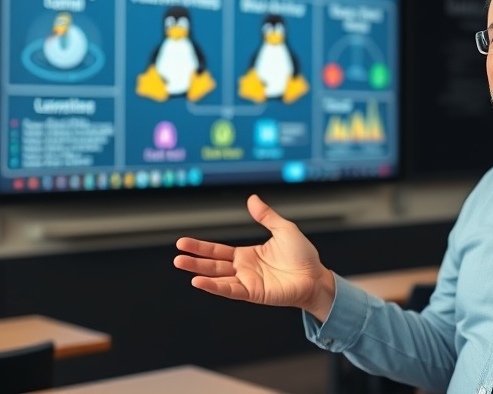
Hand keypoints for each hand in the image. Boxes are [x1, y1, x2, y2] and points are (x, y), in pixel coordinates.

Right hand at [174, 194, 335, 320]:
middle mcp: (244, 269)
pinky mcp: (254, 293)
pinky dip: (214, 287)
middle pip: (213, 264)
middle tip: (176, 256)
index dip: (200, 247)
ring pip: (218, 277)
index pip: (218, 251)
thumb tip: (252, 198)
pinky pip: (230, 290)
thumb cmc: (303, 255)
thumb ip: (266, 216)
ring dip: (199, 272)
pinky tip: (200, 282)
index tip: (182, 242)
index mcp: (248, 255)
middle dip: (194, 260)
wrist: (316, 276)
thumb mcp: (283, 229)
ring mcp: (247, 282)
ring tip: (181, 265)